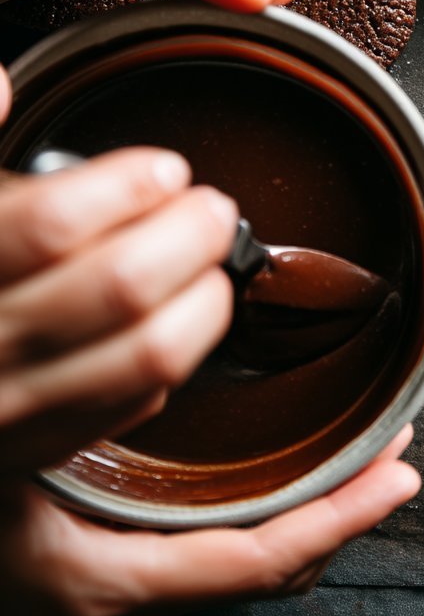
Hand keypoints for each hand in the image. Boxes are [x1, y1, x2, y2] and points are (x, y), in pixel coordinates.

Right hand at [0, 148, 237, 472]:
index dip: (124, 188)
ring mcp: (9, 406)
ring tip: (211, 264)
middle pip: (117, 289)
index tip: (162, 168)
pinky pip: (129, 408)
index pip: (51, 225)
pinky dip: (173, 361)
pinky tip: (180, 321)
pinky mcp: (35, 447)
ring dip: (202, 302)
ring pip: (142, 358)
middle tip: (210, 209)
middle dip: (187, 237)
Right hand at [0, 425, 419, 615]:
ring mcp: (109, 603)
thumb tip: (130, 370)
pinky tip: (263, 475)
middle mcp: (119, 608)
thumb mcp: (6, 470)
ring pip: (237, 567)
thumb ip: (67, 423)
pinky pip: (202, 559)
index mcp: (106, 589)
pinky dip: (253, 518)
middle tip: (390, 453)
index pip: (259, 563)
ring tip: (351, 456)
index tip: (396, 476)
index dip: (338, 519)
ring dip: (301, 512)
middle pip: (263, 571)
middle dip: (336, 511)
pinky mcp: (96, 584)